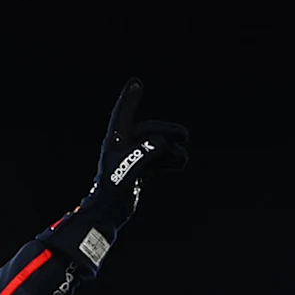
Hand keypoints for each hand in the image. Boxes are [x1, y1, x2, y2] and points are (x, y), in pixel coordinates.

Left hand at [91, 80, 189, 201]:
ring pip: (154, 147)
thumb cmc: (114, 188)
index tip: (135, 82)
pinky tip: (179, 163)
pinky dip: (168, 160)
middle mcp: (122, 147)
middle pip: (148, 131)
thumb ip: (149, 150)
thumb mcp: (132, 165)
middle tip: (185, 135)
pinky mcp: (136, 172)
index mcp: (115, 140)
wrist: (109, 212)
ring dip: (170, 150)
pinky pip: (156, 160)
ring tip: (183, 159)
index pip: (123, 113)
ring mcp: (130, 160)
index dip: (130, 98)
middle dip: (167, 132)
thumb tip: (164, 144)